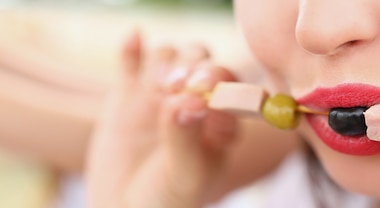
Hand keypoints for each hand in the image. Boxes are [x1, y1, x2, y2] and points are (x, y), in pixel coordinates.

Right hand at [86, 31, 239, 207]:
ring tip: (158, 84)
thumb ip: (187, 140)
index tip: (203, 89)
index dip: (220, 82)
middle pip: (203, 63)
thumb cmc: (167, 201)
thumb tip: (190, 99)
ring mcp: (160, 96)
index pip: (231, 88)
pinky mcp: (127, 95)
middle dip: (194, 67)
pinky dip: (132, 47)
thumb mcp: (184, 177)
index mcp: (221, 123)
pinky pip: (131, 62)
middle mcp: (195, 103)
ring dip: (167, 59)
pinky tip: (134, 39)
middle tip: (176, 84)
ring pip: (171, 56)